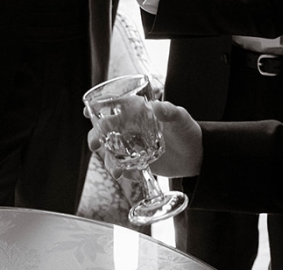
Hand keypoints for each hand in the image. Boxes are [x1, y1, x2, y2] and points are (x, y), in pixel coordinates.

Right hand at [88, 97, 202, 178]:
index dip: (98, 106)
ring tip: (117, 173)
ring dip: (109, 161)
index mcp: (139, 111)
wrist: (196, 156)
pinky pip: (124, 167)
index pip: (115, 105)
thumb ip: (169, 112)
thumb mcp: (180, 119)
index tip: (86, 110)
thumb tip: (157, 106)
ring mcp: (134, 145)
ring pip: (112, 151)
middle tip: (93, 145)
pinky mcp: (138, 161)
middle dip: (96, 136)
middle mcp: (132, 127)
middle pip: (107, 130)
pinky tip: (134, 176)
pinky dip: (125, 172)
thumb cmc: (188, 130)